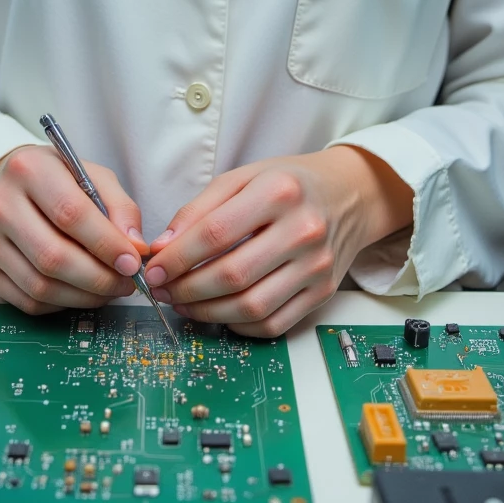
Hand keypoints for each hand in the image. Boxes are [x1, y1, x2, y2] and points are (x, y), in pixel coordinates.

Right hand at [0, 145, 149, 314]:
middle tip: (125, 283)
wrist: (9, 186)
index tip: (132, 263)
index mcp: (28, 169)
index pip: (70, 214)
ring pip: (40, 285)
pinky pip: (27, 301)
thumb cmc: (57, 181)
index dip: (106, 244)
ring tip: (109, 290)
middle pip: (53, 256)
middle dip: (98, 278)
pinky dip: (61, 304)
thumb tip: (135, 248)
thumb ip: (120, 207)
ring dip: (83, 296)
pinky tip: (80, 293)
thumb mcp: (92, 176)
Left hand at [141, 147, 412, 336]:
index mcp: (279, 192)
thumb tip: (162, 248)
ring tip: (183, 303)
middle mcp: (303, 230)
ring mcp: (317, 266)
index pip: (216, 233)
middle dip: (186, 289)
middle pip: (232, 275)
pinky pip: (273, 323)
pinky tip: (219, 312)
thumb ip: (200, 209)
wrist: (349, 194)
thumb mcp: (243, 177)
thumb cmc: (290, 184)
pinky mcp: (323, 293)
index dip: (177, 257)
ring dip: (207, 312)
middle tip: (162, 290)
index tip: (153, 268)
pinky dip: (239, 325)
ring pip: (251, 306)